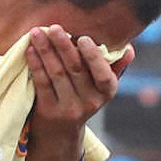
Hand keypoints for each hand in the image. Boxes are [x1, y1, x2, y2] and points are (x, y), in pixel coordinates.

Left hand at [24, 25, 134, 160]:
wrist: (60, 133)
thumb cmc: (83, 99)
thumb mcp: (101, 88)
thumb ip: (114, 68)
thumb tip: (130, 49)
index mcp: (105, 93)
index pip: (103, 75)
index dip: (94, 58)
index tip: (84, 38)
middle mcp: (89, 103)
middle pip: (75, 70)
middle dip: (64, 46)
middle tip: (54, 27)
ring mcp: (68, 109)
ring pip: (57, 74)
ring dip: (46, 51)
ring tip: (36, 32)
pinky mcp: (49, 111)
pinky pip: (42, 84)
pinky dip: (36, 65)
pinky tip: (30, 50)